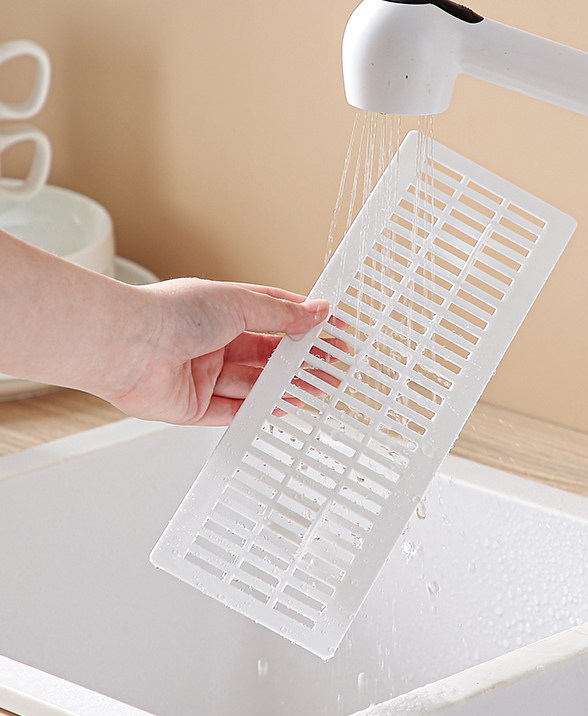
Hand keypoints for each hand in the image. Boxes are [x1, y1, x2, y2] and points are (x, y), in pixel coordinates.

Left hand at [107, 278, 329, 425]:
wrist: (128, 345)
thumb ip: (280, 313)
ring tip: (317, 388)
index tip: (330, 329)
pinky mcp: (192, 405)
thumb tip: (314, 311)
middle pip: (266, 354)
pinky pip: (231, 411)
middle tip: (331, 366)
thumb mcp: (237, 303)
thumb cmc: (170, 313)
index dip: (302, 322)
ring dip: (285, 386)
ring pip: (253, 384)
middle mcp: (212, 342)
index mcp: (221, 310)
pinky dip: (257, 410)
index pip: (272, 315)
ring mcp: (202, 374)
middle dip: (300, 360)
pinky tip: (282, 407)